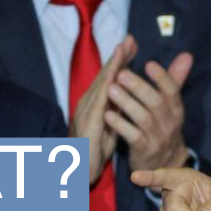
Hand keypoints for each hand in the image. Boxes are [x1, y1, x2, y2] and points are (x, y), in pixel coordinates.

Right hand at [70, 36, 135, 184]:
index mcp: (96, 103)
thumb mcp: (113, 123)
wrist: (78, 171)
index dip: (120, 59)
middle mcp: (88, 104)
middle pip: (105, 76)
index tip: (132, 42)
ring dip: (111, 68)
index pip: (110, 77)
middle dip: (117, 57)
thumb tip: (131, 89)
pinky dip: (105, 92)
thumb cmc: (95, 147)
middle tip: (129, 39)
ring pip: (100, 87)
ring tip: (122, 51)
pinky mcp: (86, 127)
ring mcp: (85, 114)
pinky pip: (97, 107)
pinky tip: (113, 80)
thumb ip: (121, 105)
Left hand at [105, 53, 192, 174]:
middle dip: (139, 87)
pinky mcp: (145, 151)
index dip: (162, 77)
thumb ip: (175, 80)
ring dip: (127, 103)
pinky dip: (120, 125)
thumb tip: (186, 55)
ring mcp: (158, 139)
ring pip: (143, 119)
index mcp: (176, 110)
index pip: (172, 91)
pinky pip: (133, 137)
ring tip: (111, 90)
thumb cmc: (163, 127)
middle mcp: (170, 123)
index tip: (148, 63)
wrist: (165, 164)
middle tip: (121, 74)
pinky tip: (108, 115)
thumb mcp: (171, 106)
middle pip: (156, 103)